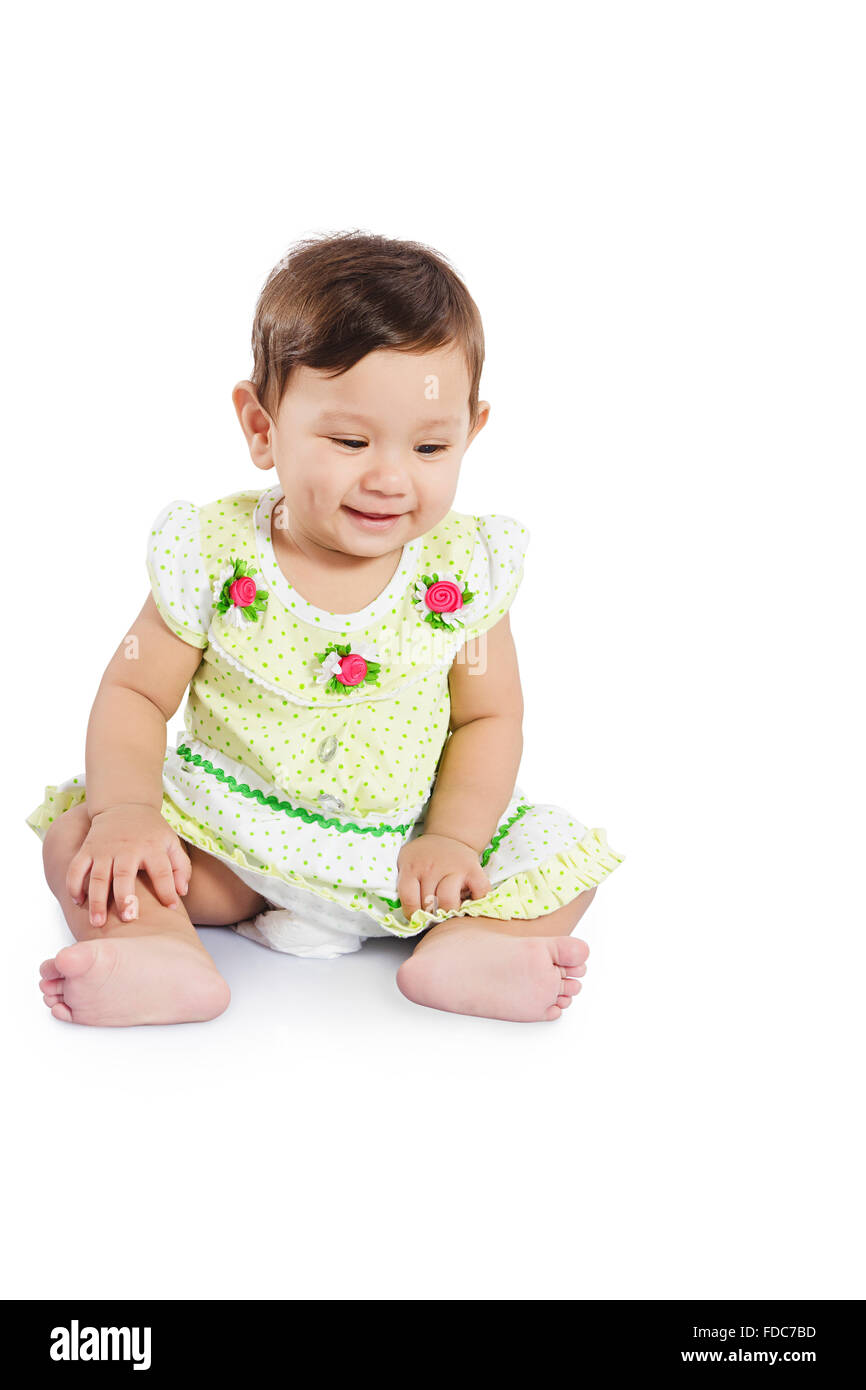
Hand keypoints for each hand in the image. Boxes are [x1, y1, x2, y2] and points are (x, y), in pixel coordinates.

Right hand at [66, 803, 192, 927]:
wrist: (124, 804)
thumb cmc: (151, 832)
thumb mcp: (171, 843)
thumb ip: (180, 867)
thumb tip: (181, 893)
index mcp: (151, 847)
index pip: (162, 871)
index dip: (167, 890)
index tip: (171, 908)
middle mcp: (127, 848)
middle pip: (124, 874)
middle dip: (125, 898)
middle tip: (128, 919)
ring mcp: (104, 849)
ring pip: (98, 876)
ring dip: (97, 900)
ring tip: (98, 922)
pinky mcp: (87, 849)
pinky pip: (76, 869)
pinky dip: (73, 885)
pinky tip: (77, 903)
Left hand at [396, 833, 491, 920]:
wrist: (449, 835)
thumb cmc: (425, 857)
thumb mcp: (407, 864)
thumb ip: (407, 886)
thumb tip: (413, 917)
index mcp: (412, 867)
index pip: (409, 900)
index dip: (412, 913)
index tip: (416, 917)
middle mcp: (432, 867)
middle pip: (430, 905)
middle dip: (431, 915)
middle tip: (434, 913)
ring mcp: (454, 868)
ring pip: (450, 903)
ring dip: (449, 912)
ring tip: (449, 908)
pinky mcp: (473, 869)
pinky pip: (478, 894)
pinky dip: (475, 904)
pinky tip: (469, 902)